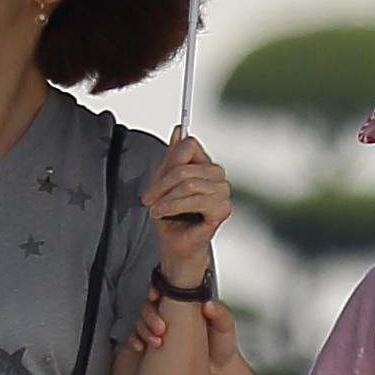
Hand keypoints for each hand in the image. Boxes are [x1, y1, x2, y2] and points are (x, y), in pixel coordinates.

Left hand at [145, 131, 227, 281]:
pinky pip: (196, 199)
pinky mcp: (223, 208)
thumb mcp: (164, 182)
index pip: (190, 145)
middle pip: (185, 166)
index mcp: (205, 166)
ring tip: (157, 210)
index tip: (157, 181)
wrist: (176, 245)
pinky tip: (165, 213)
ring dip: (166, 198)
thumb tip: (179, 130)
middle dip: (162, 184)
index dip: (170, 161)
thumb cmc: (172, 217)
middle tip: (150, 199)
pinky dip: (175, 206)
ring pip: (188, 183)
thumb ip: (172, 157)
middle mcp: (218, 176)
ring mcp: (223, 192)